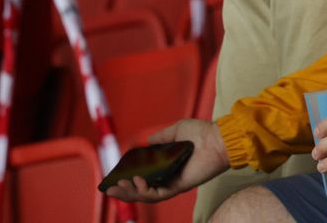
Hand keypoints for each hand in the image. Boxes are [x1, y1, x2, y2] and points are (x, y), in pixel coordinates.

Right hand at [104, 119, 229, 202]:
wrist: (218, 138)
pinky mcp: (179, 186)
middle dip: (124, 191)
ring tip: (118, 187)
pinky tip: (137, 181)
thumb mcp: (176, 130)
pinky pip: (158, 194)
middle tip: (109, 188)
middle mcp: (168, 176)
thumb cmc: (201, 132)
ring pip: (147, 195)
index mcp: (167, 165)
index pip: (144, 176)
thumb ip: (161, 137)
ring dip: (130, 193)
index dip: (128, 179)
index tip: (113, 177)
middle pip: (141, 190)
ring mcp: (173, 182)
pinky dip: (145, 191)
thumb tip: (146, 142)